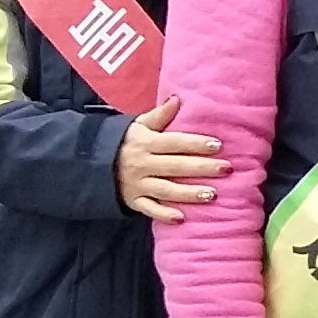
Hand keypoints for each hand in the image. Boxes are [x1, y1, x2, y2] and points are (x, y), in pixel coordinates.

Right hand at [114, 98, 223, 222]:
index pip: (174, 142)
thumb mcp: (137, 125)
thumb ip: (159, 115)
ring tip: (213, 194)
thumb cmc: (124, 142)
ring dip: (189, 193)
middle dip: (202, 168)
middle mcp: (143, 164)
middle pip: (176, 166)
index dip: (195, 143)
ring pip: (166, 189)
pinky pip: (149, 209)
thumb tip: (177, 99)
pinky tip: (182, 218)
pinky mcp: (134, 200)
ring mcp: (138, 184)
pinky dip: (164, 214)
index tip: (217, 145)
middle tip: (227, 169)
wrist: (91, 162)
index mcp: (146, 143)